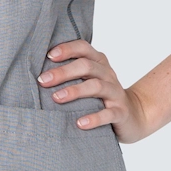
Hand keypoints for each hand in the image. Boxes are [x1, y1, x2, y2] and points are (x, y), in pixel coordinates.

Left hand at [37, 39, 151, 144]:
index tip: (49, 56)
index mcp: (98, 63)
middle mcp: (107, 74)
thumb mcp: (88, 81)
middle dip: (63, 72)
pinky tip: (80, 123)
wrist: (133, 116)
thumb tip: (38, 74)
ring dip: (75, 91)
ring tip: (57, 98)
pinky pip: (109, 113)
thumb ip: (70, 74)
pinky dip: (94, 118)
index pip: (83, 48)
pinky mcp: (121, 112)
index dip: (67, 49)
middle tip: (43, 81)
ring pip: (96, 86)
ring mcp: (115, 93)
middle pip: (86, 66)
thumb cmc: (101, 97)